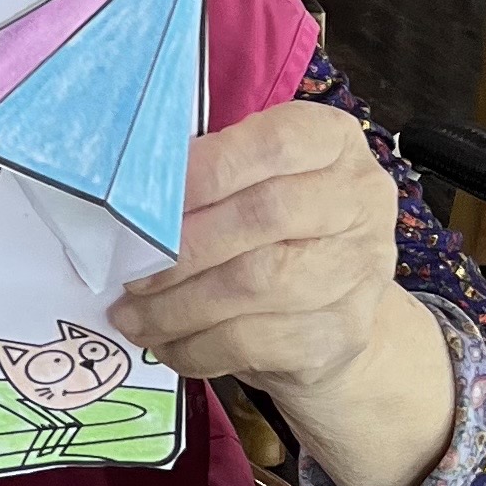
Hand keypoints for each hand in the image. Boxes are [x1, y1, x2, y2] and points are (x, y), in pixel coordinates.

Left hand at [110, 103, 398, 396]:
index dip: (205, 169)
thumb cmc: (271, 222)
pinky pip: (257, 341)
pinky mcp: (341, 333)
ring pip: (255, 285)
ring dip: (177, 305)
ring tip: (129, 315)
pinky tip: (164, 344)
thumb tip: (126, 195)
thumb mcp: (248, 176)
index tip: (143, 194)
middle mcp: (358, 200)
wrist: (335, 305)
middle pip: (262, 216)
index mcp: (330, 140)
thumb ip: (205, 173)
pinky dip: (198, 345)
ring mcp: (358, 270)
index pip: (273, 145)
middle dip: (181, 245)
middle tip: (127, 268)